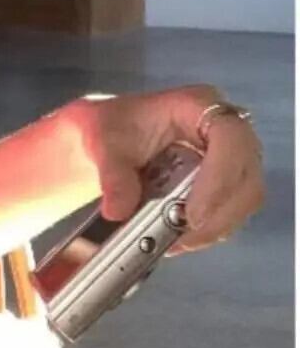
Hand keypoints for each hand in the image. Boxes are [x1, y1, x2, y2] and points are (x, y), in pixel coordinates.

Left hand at [72, 85, 264, 255]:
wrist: (110, 140)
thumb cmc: (112, 129)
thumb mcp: (102, 144)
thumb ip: (112, 176)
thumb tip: (118, 211)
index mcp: (197, 104)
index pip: (229, 137)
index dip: (219, 177)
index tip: (192, 214)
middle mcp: (223, 128)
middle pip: (245, 174)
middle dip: (219, 213)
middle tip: (185, 237)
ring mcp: (231, 156)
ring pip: (244, 198)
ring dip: (216, 226)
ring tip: (178, 242)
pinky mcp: (227, 183)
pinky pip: (232, 211)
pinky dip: (210, 230)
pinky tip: (181, 240)